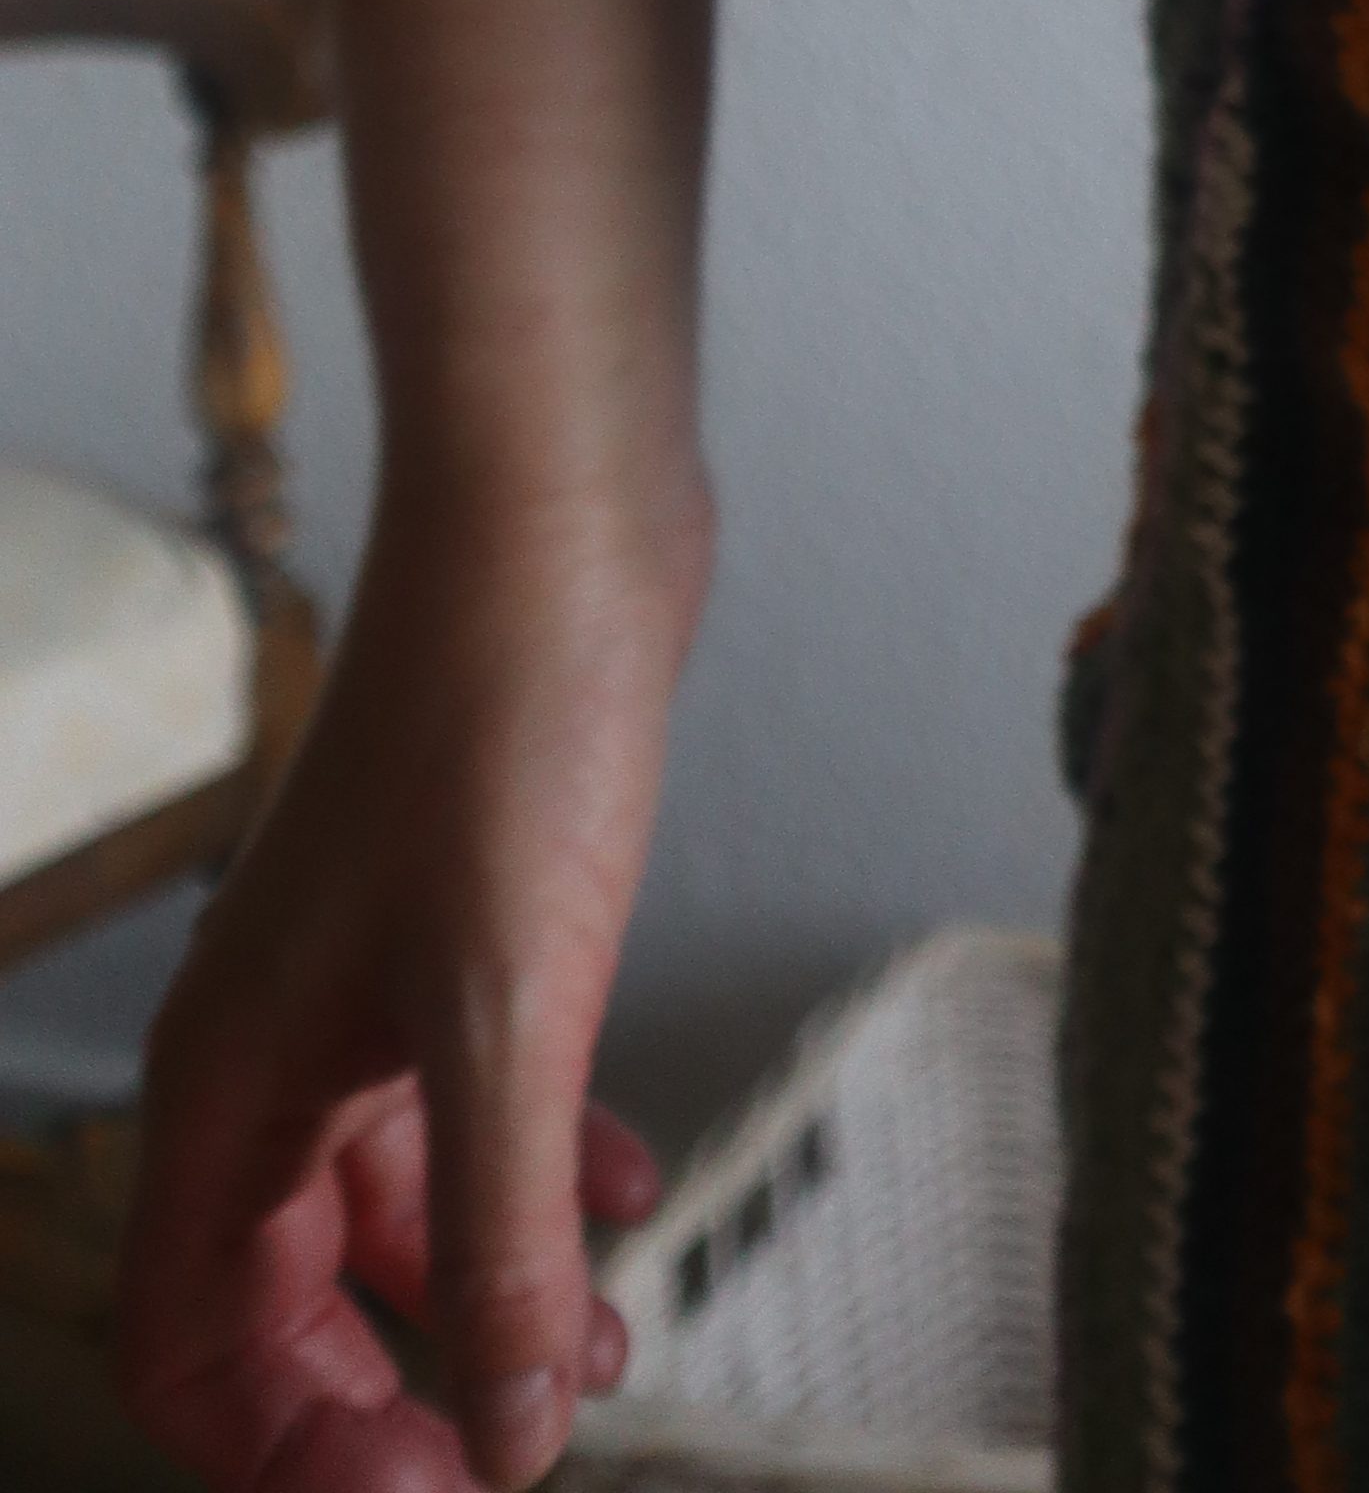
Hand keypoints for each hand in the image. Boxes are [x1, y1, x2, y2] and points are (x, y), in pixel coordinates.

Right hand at [114, 481, 704, 1490]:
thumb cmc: (504, 725)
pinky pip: (465, 1113)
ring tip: (605, 1352)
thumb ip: (503, 1239)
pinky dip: (536, 1180)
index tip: (432, 1485)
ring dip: (483, 1296)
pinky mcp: (454, 936)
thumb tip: (515, 1436)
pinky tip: (629, 1200)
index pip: (190, 1347)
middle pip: (281, 1301)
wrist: (562, 521)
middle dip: (386, 1395)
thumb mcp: (511, 1019)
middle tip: (509, 1454)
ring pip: (388, 1211)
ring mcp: (361, 991)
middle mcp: (272, 1050)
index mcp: (229, 1082)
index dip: (290, 1448)